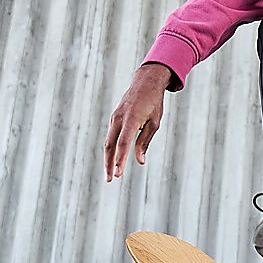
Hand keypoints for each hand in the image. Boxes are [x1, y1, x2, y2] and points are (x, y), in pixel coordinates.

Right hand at [104, 63, 171, 180]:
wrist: (145, 82)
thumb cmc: (154, 103)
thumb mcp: (154, 123)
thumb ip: (145, 142)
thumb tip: (140, 161)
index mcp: (131, 119)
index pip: (123, 143)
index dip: (120, 159)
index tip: (118, 174)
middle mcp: (119, 118)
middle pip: (110, 145)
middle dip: (109, 163)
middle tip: (111, 180)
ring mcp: (114, 117)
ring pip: (108, 141)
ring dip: (108, 158)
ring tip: (111, 174)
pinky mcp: (114, 117)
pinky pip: (111, 135)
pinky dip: (110, 149)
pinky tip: (112, 159)